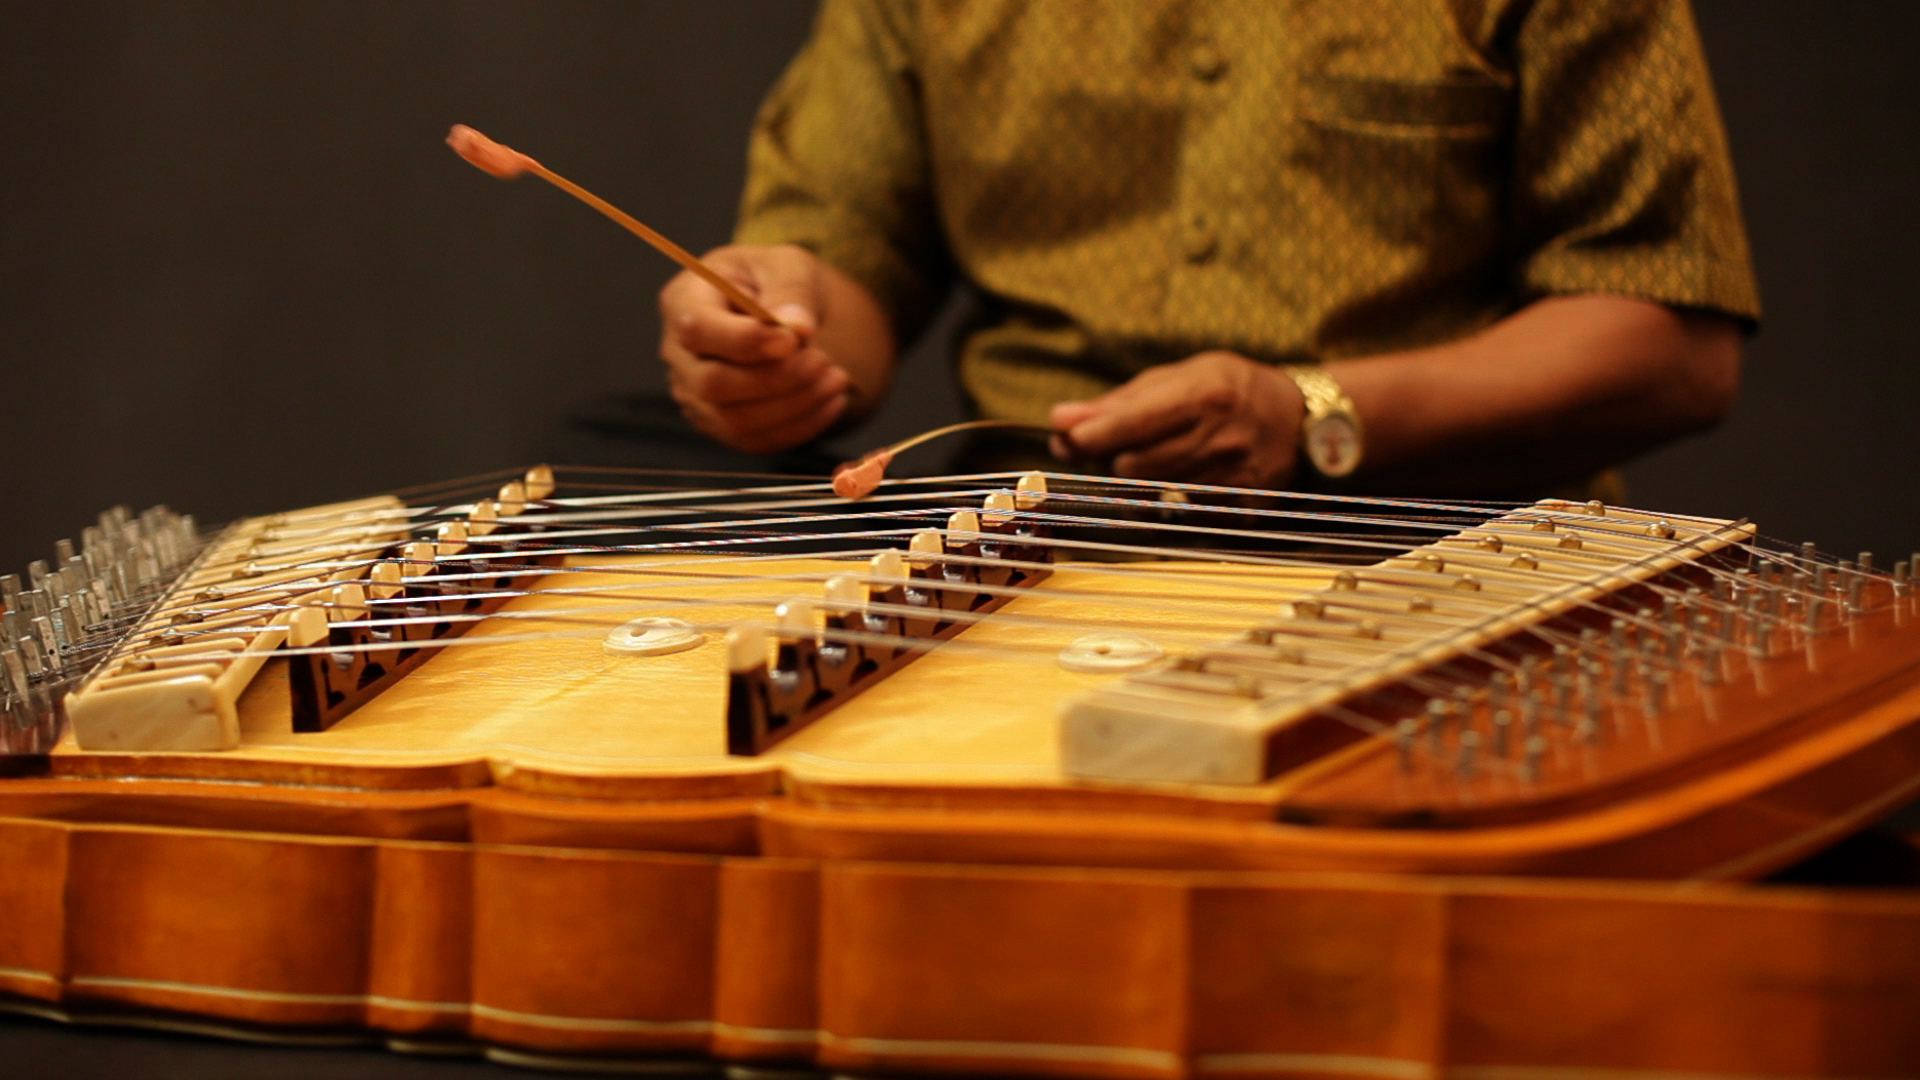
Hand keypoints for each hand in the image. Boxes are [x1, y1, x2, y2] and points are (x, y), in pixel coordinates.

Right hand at [658, 244, 850, 453]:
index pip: (697, 330)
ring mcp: (696, 396)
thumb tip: (797, 329)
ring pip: (735, 422)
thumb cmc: (772, 279)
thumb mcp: (786, 265)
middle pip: (713, 385)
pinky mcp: (722, 424)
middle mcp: (679, 355)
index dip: (745, 341)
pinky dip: (800, 427)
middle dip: (776, 379)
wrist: (777, 309)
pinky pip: (756, 441)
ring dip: (794, 406)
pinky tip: (833, 401)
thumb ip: (790, 291)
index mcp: (684, 301)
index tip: (793, 339)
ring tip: (837, 378)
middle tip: (823, 361)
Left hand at [1048, 351, 1305, 488]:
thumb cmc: (1229, 390)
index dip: (1091, 436)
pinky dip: (1166, 500)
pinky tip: (1180, 479)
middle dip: (1112, 459)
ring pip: (1152, 493)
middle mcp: (1220, 436)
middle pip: (1135, 465)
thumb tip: (1060, 421)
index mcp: (1205, 393)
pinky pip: (1179, 513)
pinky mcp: (1240, 507)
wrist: (1300, 421)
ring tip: (1153, 458)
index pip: (1132, 423)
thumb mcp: (1180, 377)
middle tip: (1114, 447)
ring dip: (1137, 481)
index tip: (1065, 438)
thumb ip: (1118, 402)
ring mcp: (1232, 476)